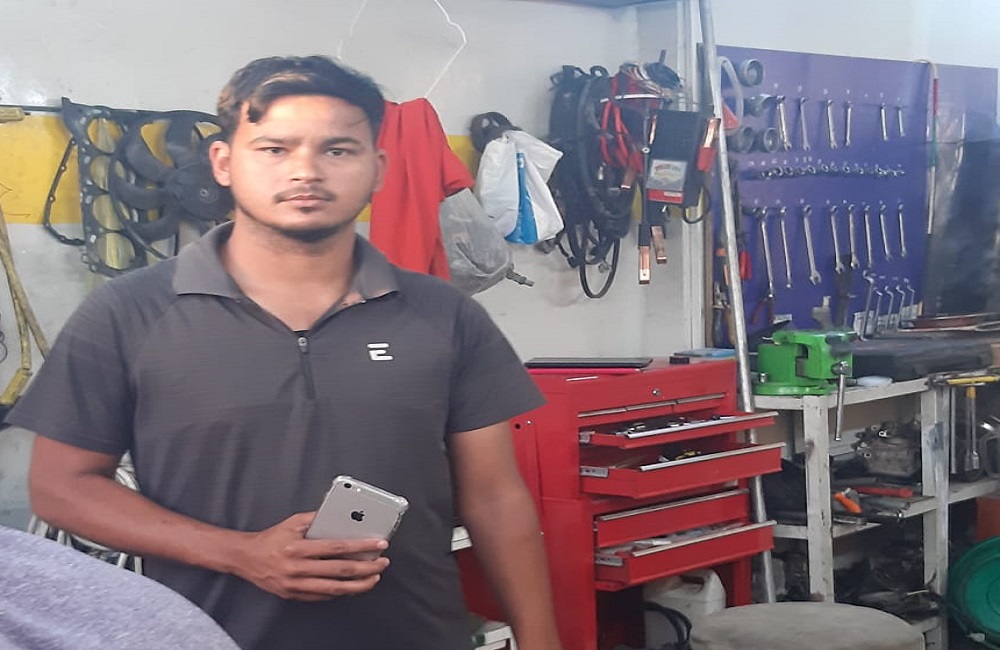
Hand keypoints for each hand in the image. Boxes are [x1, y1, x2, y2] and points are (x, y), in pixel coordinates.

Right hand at [234, 511, 389, 600]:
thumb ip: (317, 518)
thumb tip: (341, 514)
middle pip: (340, 571)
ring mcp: (296, 585)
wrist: (246, 558)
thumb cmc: (272, 538)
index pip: (337, 548)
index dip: (361, 547)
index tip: (379, 544)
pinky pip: (322, 597)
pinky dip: (340, 592)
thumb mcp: (293, 522)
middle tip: (382, 563)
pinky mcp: (294, 596)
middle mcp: (298, 569)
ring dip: (358, 585)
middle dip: (366, 568)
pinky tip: (352, 586)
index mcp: (298, 548)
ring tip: (373, 578)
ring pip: (334, 589)